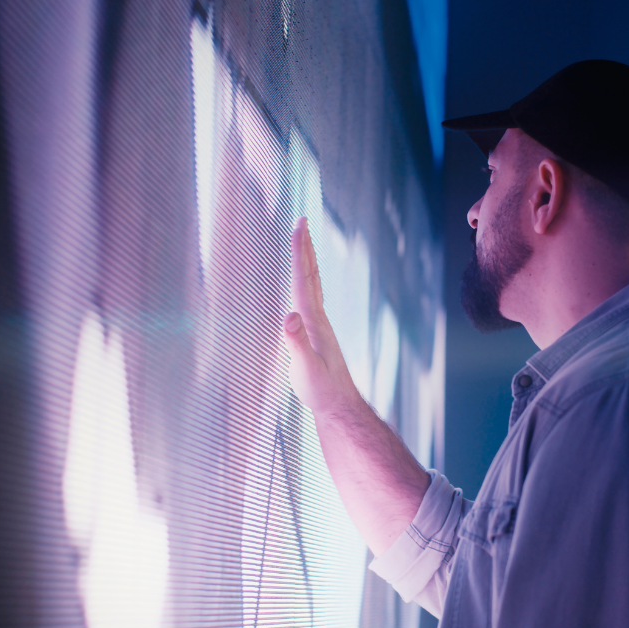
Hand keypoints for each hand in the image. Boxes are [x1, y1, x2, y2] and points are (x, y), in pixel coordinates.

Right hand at [283, 218, 360, 415]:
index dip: (299, 252)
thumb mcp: (305, 368)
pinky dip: (306, 284)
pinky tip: (305, 286)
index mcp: (313, 321)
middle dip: (304, 248)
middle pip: (310, 276)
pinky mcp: (318, 336)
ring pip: (313, 286)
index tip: (298, 225)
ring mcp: (320, 326)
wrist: (339, 406)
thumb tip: (289, 316)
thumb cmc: (321, 390)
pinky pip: (311, 300)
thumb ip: (297, 343)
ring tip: (303, 245)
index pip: (303, 279)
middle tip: (301, 221)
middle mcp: (319, 319)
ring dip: (306, 263)